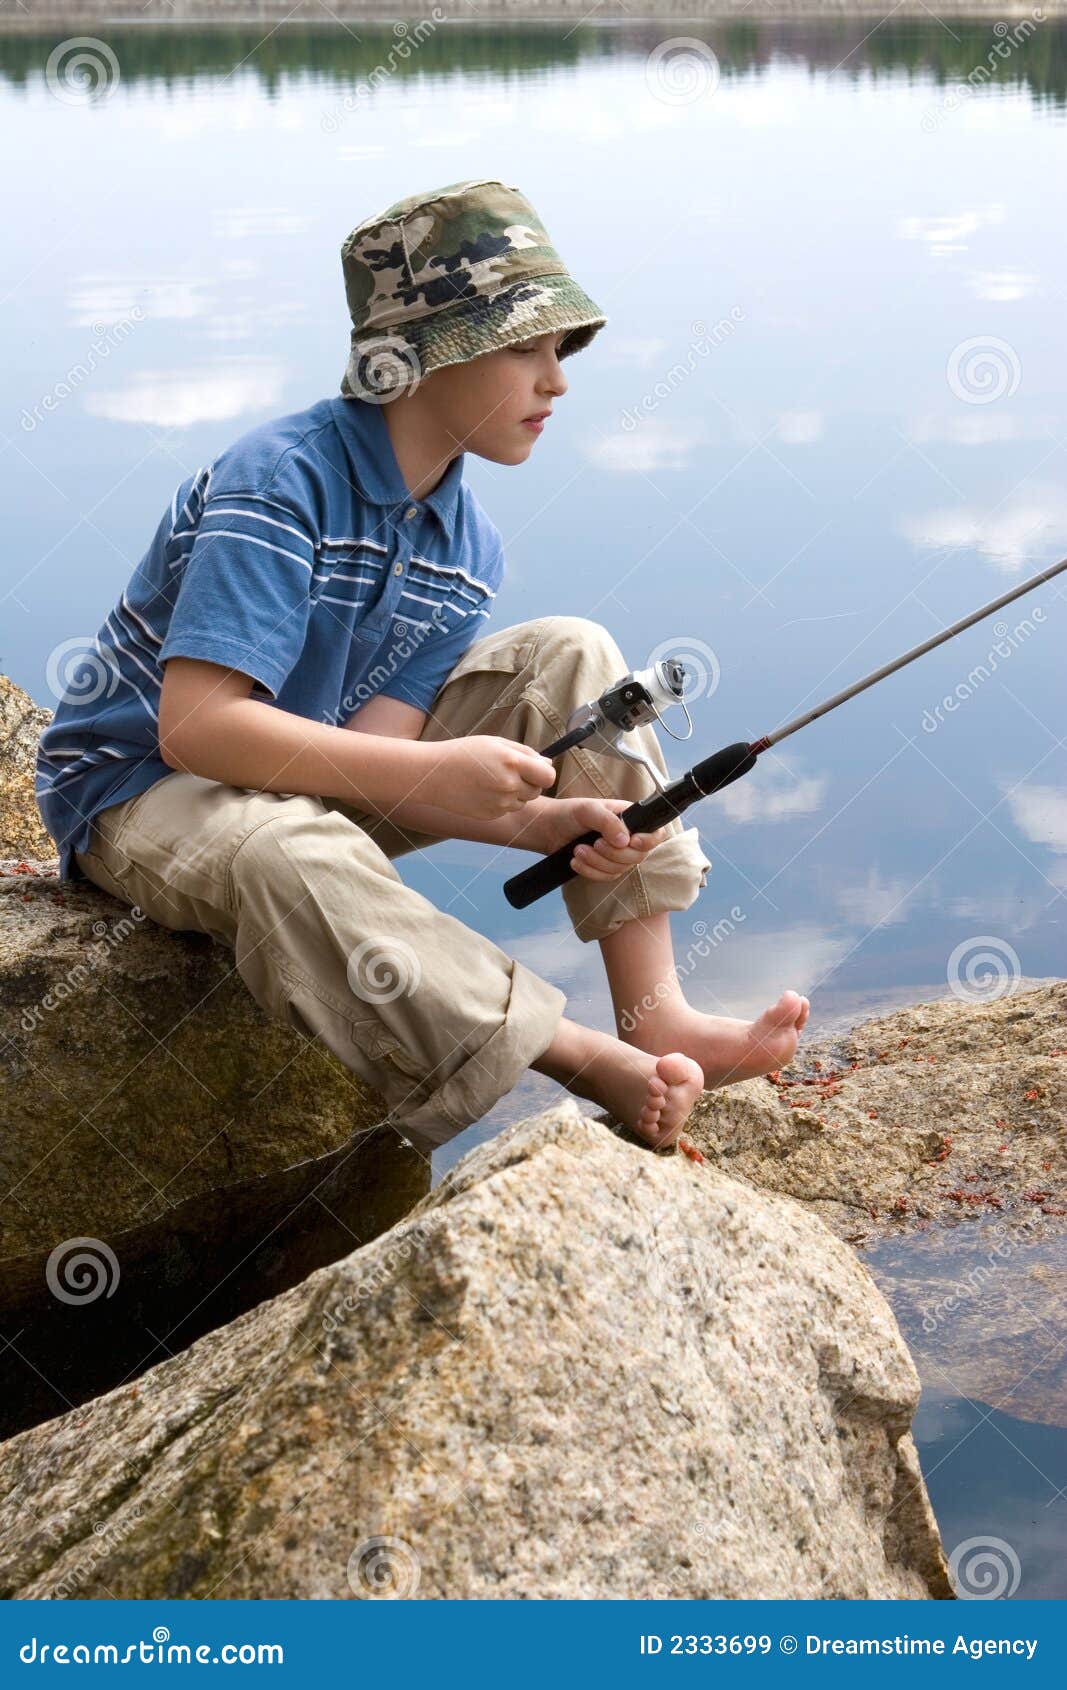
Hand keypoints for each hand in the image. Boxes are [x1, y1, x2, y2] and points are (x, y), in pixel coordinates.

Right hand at [418, 735, 557, 821]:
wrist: (433, 774)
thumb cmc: (464, 753)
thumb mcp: (495, 743)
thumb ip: (525, 753)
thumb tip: (548, 763)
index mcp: (512, 762)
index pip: (548, 776)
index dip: (545, 773)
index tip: (537, 769)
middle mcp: (509, 785)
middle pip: (538, 790)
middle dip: (530, 782)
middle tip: (509, 771)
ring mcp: (500, 802)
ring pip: (523, 801)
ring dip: (515, 792)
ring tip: (492, 780)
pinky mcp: (491, 815)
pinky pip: (507, 809)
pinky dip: (501, 801)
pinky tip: (483, 790)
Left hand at [537, 796, 670, 880]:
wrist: (549, 829)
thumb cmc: (570, 813)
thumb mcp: (588, 810)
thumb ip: (608, 822)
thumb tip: (625, 840)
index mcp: (631, 818)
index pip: (655, 833)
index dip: (649, 841)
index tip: (632, 841)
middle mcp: (629, 837)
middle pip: (638, 856)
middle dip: (614, 854)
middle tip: (594, 843)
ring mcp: (618, 854)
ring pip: (621, 869)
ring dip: (598, 862)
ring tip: (578, 850)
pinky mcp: (605, 867)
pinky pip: (607, 877)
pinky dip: (591, 871)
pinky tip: (576, 861)